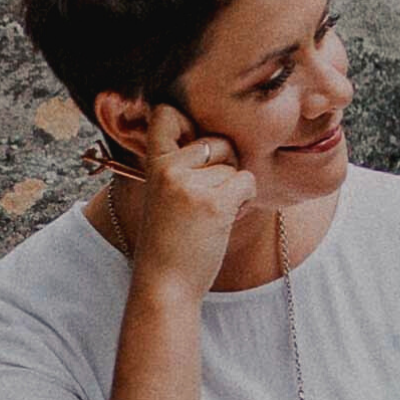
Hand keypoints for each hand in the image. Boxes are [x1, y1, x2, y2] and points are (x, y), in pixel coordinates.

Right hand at [123, 127, 257, 298]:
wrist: (164, 285)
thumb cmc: (168, 243)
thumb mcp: (161, 196)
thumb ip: (178, 167)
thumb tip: (219, 140)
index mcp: (153, 165)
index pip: (166, 114)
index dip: (188, 120)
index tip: (194, 141)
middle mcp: (169, 169)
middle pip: (217, 142)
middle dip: (225, 165)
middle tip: (208, 199)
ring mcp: (190, 185)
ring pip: (235, 166)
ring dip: (234, 191)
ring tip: (211, 217)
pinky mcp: (214, 204)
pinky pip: (246, 182)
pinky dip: (245, 201)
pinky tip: (226, 220)